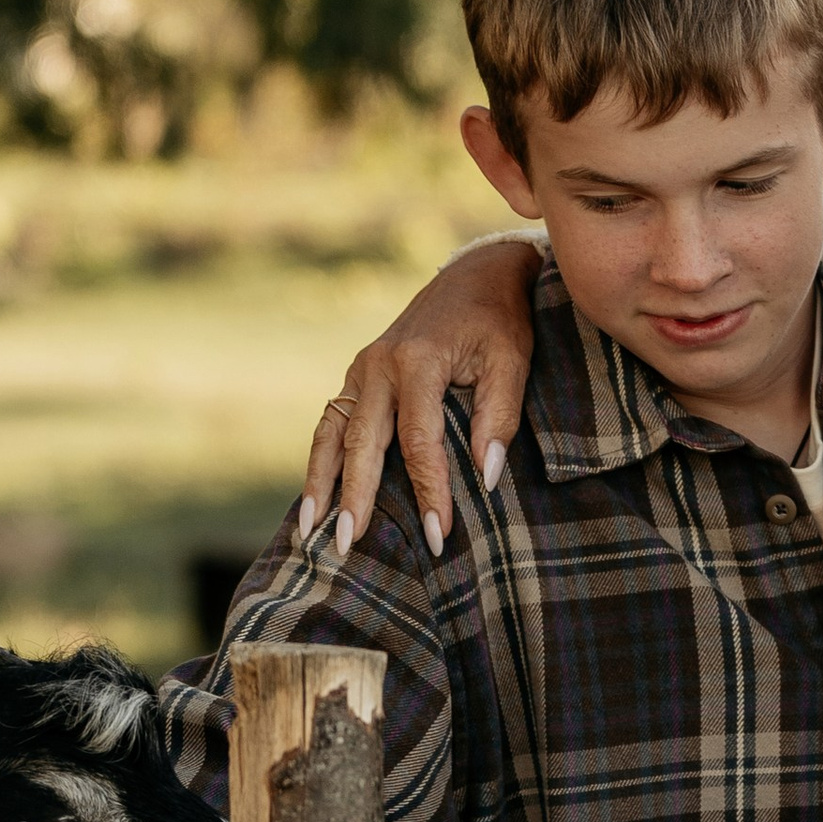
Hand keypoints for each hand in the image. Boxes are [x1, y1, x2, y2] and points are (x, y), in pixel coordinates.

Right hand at [299, 238, 543, 560]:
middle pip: (361, 444)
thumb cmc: (499, 321)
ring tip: (310, 531)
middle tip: (347, 545)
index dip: (428, 491)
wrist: (476, 275)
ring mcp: (361, 369)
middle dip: (353, 499)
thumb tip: (486, 478)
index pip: (419, 442)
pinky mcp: (358, 375)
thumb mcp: (512, 361)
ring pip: (331, 434)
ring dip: (319, 483)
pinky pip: (332, 421)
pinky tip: (318, 495)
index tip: (438, 535)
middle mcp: (378, 366)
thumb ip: (499, 418)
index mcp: (417, 362)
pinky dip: (321, 459)